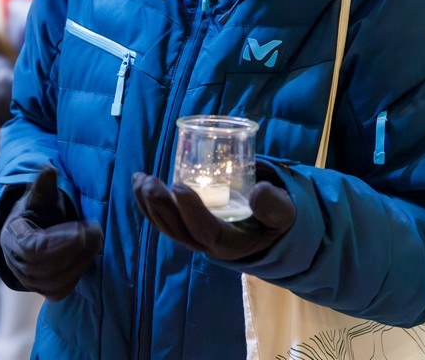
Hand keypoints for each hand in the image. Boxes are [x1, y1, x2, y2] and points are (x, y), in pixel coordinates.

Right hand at [0, 167, 102, 300]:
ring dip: (81, 262)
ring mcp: (29, 280)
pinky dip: (78, 274)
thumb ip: (44, 186)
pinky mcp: (44, 289)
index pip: (33, 249)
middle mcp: (16, 263)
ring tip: (97, 240)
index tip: (82, 229)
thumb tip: (48, 170)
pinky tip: (89, 256)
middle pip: (46, 267)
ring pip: (55, 281)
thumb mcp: (40, 196)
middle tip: (97, 231)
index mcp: (13, 237)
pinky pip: (61, 290)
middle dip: (76, 250)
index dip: (60, 242)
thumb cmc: (39, 209)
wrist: (37, 229)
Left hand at [132, 173, 295, 260]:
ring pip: (167, 226)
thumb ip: (275, 205)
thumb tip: (257, 192)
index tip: (179, 186)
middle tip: (148, 182)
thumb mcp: (284, 213)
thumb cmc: (276, 218)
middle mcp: (208, 244)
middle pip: (179, 230)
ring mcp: (195, 236)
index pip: (206, 231)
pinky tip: (141, 184)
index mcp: (232, 243)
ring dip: (149, 205)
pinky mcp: (188, 226)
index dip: (191, 211)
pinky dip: (150, 204)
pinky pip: (165, 220)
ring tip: (139, 180)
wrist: (268, 230)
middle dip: (160, 207)